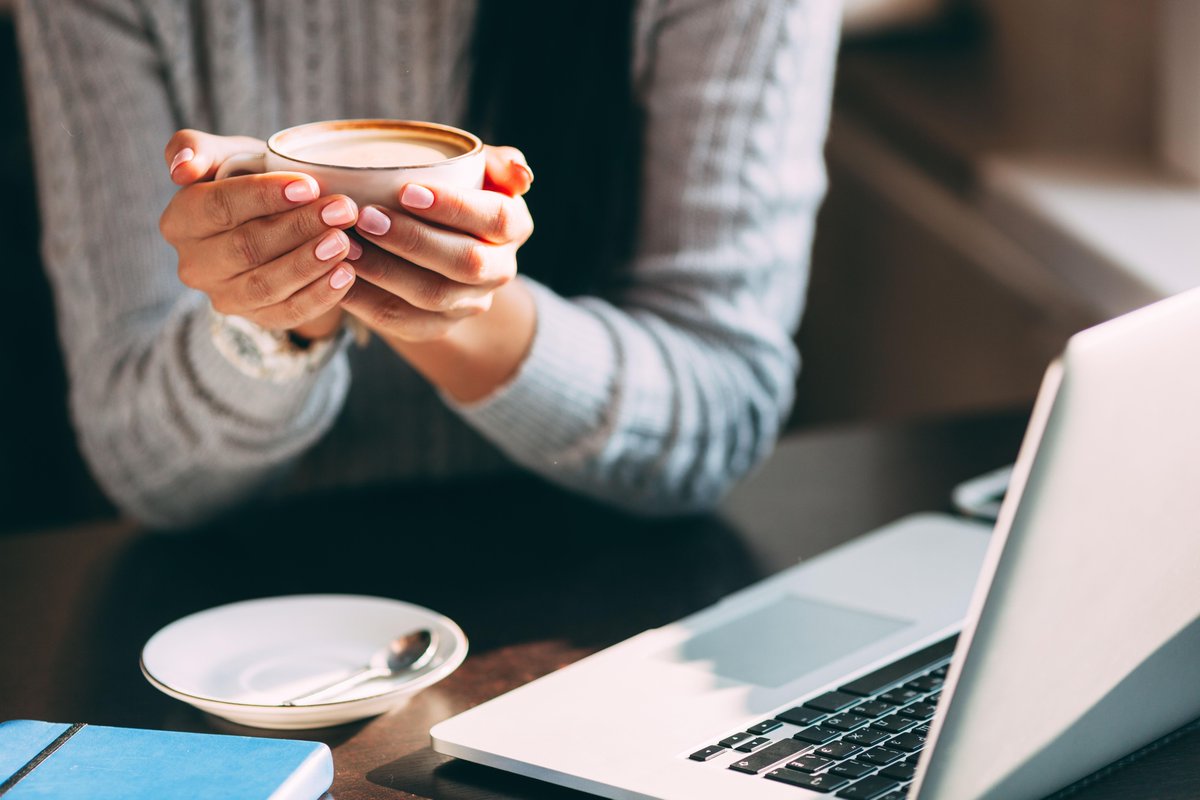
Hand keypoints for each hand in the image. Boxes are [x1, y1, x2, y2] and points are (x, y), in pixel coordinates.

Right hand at [160, 130, 359, 340]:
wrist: (278, 222)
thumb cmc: (251, 180)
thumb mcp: (226, 155)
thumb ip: (196, 148)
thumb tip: (180, 170)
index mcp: (181, 221)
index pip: (219, 206)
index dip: (264, 196)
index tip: (309, 185)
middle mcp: (194, 265)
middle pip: (247, 248)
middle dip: (299, 228)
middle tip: (342, 211)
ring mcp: (224, 297)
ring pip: (266, 284)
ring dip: (309, 264)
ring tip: (344, 242)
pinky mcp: (257, 319)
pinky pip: (288, 313)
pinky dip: (319, 295)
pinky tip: (345, 274)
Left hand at [340, 146, 533, 342]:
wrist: (434, 239)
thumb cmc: (449, 188)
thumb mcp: (475, 167)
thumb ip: (495, 161)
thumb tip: (522, 175)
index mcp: (515, 226)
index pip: (497, 218)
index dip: (455, 207)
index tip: (407, 191)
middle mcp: (500, 269)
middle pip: (466, 263)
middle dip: (414, 240)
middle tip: (366, 217)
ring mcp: (470, 303)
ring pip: (433, 295)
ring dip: (386, 270)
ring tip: (346, 244)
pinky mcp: (437, 326)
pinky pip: (402, 320)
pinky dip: (367, 299)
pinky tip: (339, 275)